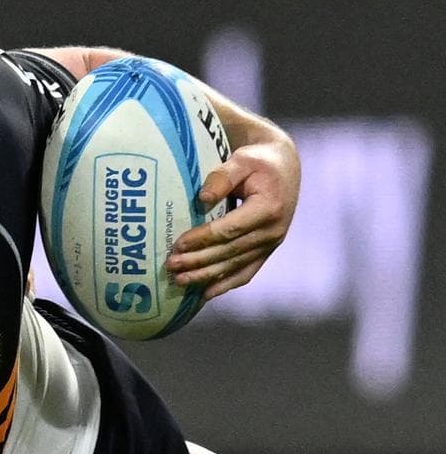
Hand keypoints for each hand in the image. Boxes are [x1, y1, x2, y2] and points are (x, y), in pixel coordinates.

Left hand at [164, 131, 300, 299]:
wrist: (284, 168)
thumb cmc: (258, 161)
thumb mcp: (242, 160)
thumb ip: (222, 177)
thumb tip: (202, 199)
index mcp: (268, 208)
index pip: (229, 230)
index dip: (202, 239)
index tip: (177, 245)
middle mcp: (273, 231)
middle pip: (229, 252)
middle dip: (198, 261)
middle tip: (170, 266)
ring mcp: (272, 244)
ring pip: (235, 266)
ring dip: (206, 276)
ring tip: (179, 281)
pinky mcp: (267, 250)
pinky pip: (246, 272)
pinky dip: (226, 284)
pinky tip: (206, 294)